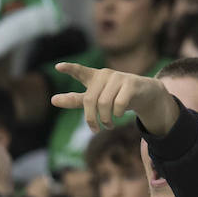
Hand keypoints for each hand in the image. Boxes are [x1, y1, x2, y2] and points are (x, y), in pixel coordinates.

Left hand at [50, 62, 179, 135]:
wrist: (145, 94)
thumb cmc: (116, 96)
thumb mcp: (95, 99)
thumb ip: (75, 99)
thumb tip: (52, 100)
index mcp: (94, 77)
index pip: (80, 71)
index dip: (70, 69)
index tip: (58, 67)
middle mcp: (105, 74)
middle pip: (90, 100)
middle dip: (91, 119)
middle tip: (96, 129)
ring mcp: (118, 77)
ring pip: (104, 104)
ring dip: (105, 119)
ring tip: (108, 125)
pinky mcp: (131, 83)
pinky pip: (118, 104)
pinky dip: (117, 114)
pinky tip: (118, 116)